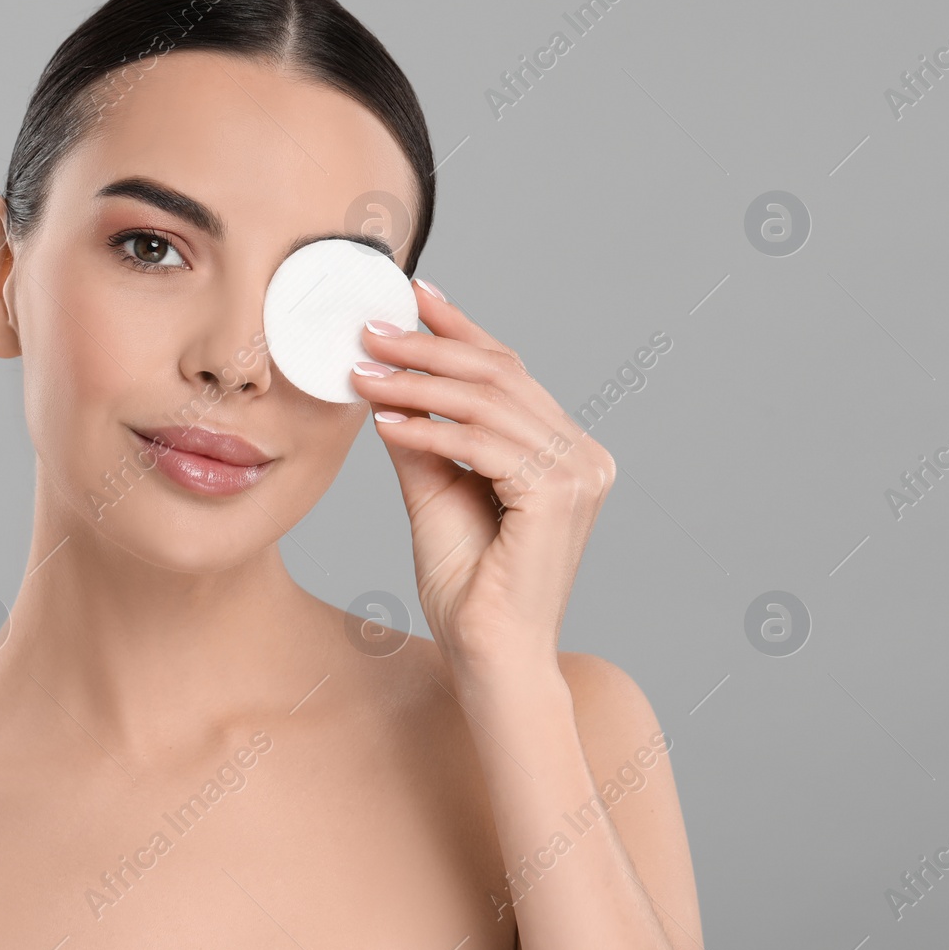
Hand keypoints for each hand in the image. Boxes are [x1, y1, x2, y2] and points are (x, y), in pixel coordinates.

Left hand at [349, 278, 615, 680]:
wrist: (489, 655)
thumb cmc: (468, 587)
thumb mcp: (435, 493)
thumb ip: (422, 439)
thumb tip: (387, 383)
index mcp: (565, 450)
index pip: (509, 372)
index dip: (461, 329)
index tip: (415, 295)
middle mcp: (584, 455)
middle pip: (500, 376)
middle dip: (429, 347)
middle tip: (371, 332)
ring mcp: (579, 473)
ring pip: (487, 403)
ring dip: (418, 383)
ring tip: (364, 373)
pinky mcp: (559, 495)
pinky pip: (482, 444)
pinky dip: (429, 428)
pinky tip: (384, 422)